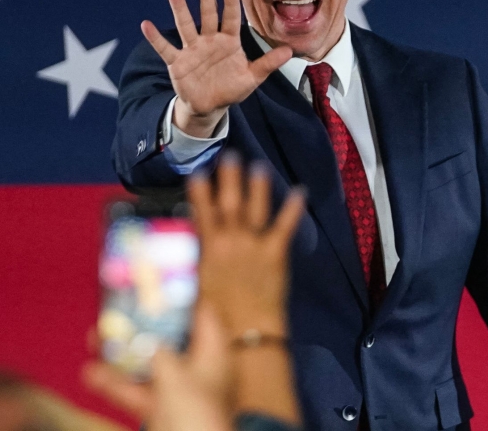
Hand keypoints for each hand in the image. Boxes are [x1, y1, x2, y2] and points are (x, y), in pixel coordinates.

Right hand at [83, 304, 234, 430]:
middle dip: (140, 325)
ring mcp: (181, 392)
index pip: (201, 313)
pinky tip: (91, 374)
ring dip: (121, 355)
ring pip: (148, 366)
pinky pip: (138, 393)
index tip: (155, 281)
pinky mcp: (164, 412)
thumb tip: (143, 334)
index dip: (180, 296)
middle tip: (115, 308)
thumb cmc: (195, 415)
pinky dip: (117, 385)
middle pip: (169, 338)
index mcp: (214, 352)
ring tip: (93, 336)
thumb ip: (155, 349)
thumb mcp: (173, 374)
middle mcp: (200, 369)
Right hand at [141, 0, 291, 137]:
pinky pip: (166, 48)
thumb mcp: (252, 77)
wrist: (210, 105)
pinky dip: (155, 38)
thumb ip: (268, 63)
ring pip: (185, 25)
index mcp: (228, 42)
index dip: (230, 5)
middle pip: (207, 15)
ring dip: (179, 8)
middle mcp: (209, 41)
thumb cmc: (231, 88)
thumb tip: (290, 51)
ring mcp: (192, 50)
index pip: (230, 20)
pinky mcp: (177, 62)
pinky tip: (145, 24)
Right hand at [188, 156, 305, 338]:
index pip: (202, 213)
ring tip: (259, 166)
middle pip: (229, 202)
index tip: (198, 174)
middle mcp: (230, 240)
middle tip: (231, 156)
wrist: (245, 332)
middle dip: (230, 178)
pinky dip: (293, 208)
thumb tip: (186, 245)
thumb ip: (193, 261)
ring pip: (255, 208)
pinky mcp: (275, 253)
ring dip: (257, 186)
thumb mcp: (195, 285)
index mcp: (209, 248)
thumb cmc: (216, 316)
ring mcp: (254, 244)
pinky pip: (285, 226)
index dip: (200, 192)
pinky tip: (301, 191)